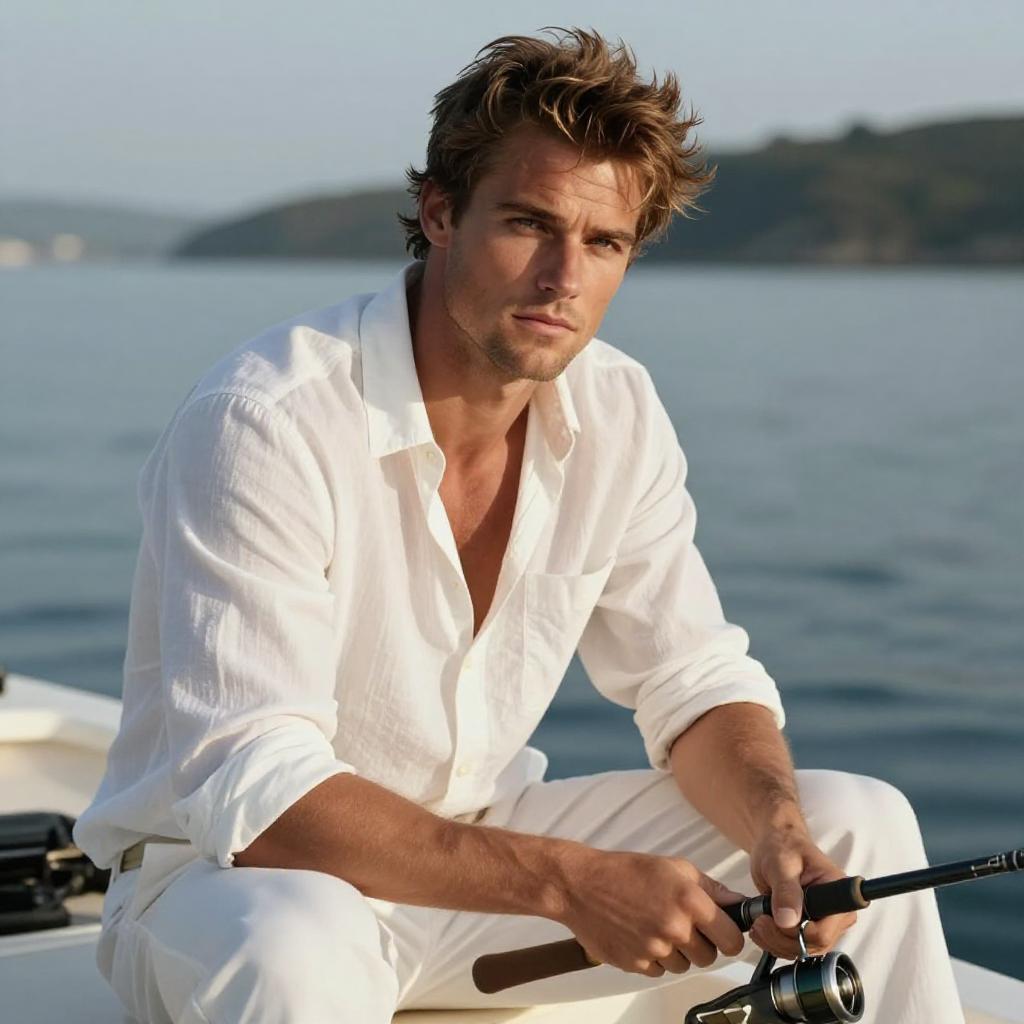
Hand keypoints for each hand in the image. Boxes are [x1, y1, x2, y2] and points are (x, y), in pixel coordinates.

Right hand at [558, 847, 745, 977]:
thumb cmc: (628, 870)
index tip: (721, 931)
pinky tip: (640, 934)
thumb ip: (712, 888)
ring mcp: (655, 949)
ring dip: (676, 951)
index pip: (731, 940)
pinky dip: (653, 958)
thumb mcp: (674, 867)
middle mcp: (675, 928)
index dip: (729, 937)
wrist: (581, 885)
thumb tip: (741, 904)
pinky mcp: (636, 964)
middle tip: (682, 924)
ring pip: (683, 966)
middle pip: (708, 957)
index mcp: (690, 901)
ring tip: (655, 925)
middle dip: (700, 944)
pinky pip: (658, 971)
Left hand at [748, 824, 856, 959]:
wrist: (777, 844)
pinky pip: (796, 947)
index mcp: (839, 893)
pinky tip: (763, 927)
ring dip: (775, 942)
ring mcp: (824, 923)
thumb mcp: (780, 863)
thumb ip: (785, 891)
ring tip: (757, 921)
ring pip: (803, 950)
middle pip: (813, 945)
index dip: (797, 934)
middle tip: (758, 921)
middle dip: (781, 938)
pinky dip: (775, 942)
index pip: (824, 932)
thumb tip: (788, 921)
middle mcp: (837, 913)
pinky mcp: (810, 928)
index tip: (772, 919)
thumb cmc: (783, 846)